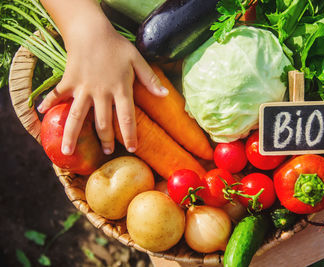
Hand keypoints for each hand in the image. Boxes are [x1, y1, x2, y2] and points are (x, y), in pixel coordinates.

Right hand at [37, 19, 167, 154]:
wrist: (91, 31)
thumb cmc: (116, 46)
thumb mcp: (137, 60)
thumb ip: (150, 79)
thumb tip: (165, 95)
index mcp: (120, 89)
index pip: (126, 118)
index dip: (130, 135)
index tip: (132, 149)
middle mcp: (101, 93)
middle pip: (102, 123)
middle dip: (105, 140)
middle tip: (107, 152)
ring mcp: (83, 88)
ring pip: (77, 116)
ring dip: (72, 135)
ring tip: (67, 152)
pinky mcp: (69, 81)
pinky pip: (58, 95)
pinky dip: (49, 103)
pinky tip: (42, 114)